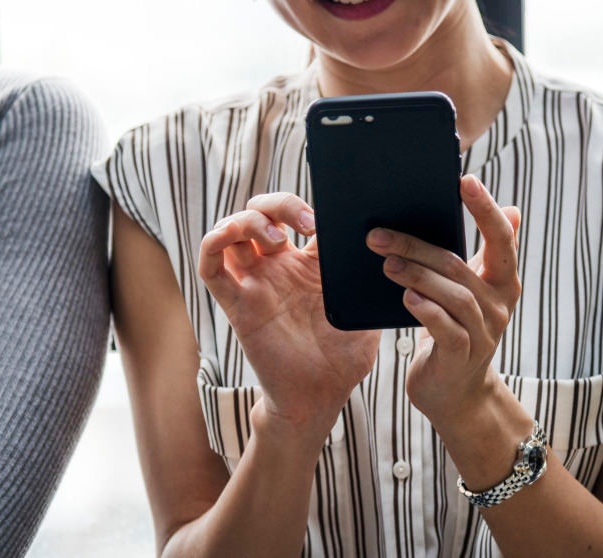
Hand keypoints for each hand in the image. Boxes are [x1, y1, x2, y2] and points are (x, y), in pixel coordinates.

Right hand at [197, 193, 379, 443]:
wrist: (320, 397)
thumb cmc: (344, 357)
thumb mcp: (365, 311)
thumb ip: (370, 281)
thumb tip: (391, 250)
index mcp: (309, 265)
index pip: (296, 216)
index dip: (306, 206)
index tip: (327, 218)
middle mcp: (278, 269)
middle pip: (260, 213)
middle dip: (277, 205)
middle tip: (305, 224)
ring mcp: (255, 284)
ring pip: (232, 232)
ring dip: (248, 221)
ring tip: (277, 239)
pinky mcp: (237, 305)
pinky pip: (211, 267)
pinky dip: (212, 243)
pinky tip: (228, 237)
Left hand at [366, 175, 521, 428]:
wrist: (455, 392)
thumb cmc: (457, 330)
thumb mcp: (474, 290)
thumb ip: (486, 253)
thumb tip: (512, 208)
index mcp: (503, 281)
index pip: (501, 238)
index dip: (485, 209)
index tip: (465, 180)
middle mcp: (499, 305)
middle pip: (460, 265)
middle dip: (418, 245)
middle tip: (380, 234)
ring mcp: (483, 333)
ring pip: (453, 295)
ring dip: (416, 275)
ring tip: (385, 263)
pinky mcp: (462, 357)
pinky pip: (446, 328)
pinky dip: (425, 310)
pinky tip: (406, 298)